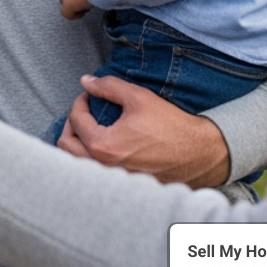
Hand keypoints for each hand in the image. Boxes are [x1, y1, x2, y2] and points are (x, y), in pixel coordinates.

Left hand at [56, 74, 230, 187]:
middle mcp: (104, 168)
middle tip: (83, 112)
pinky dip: (89, 157)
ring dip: (77, 142)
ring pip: (77, 163)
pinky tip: (103, 145)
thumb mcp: (138, 98)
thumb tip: (86, 81)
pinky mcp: (124, 185)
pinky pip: (94, 172)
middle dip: (70, 124)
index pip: (75, 121)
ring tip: (89, 129)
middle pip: (65, 146)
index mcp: (104, 146)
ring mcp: (113, 179)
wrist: (200, 154)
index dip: (79, 102)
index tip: (89, 95)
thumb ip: (108, 87)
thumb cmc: (171, 126)